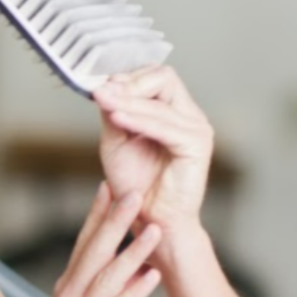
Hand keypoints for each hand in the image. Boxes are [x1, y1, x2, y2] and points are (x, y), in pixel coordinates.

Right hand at [23, 183, 163, 296]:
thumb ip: (102, 291)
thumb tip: (131, 266)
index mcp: (67, 287)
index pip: (82, 243)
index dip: (96, 214)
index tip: (110, 187)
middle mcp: (70, 296)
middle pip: (94, 251)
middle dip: (114, 220)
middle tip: (133, 192)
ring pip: (108, 276)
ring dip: (133, 250)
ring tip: (154, 229)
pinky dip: (135, 291)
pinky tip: (152, 276)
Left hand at [91, 65, 214, 233]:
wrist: (150, 220)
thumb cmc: (136, 185)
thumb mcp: (116, 142)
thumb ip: (114, 113)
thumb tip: (106, 86)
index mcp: (173, 112)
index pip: (155, 76)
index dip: (127, 77)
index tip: (99, 85)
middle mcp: (189, 116)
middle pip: (164, 77)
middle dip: (129, 84)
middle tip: (101, 92)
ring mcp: (197, 129)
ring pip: (161, 100)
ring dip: (127, 100)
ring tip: (102, 100)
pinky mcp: (197, 146)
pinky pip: (166, 125)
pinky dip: (139, 119)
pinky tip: (116, 117)